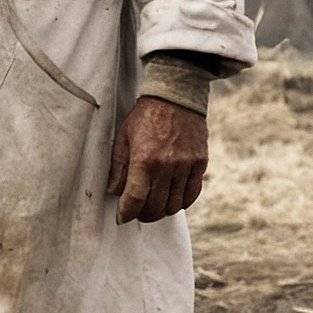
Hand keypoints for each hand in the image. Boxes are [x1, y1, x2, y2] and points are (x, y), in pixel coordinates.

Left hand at [106, 96, 208, 223]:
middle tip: (137, 212)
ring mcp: (186, 166)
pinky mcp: (199, 164)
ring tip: (154, 206)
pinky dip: (181, 202)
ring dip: (162, 211)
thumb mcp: (124, 136)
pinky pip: (191, 195)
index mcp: (145, 158)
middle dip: (143, 214)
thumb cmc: (146, 116)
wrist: (175, 96)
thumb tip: (113, 191)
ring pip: (174, 205)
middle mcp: (167, 165)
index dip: (127, 212)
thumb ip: (118, 166)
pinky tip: (172, 199)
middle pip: (155, 206)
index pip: (135, 198)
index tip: (122, 216)